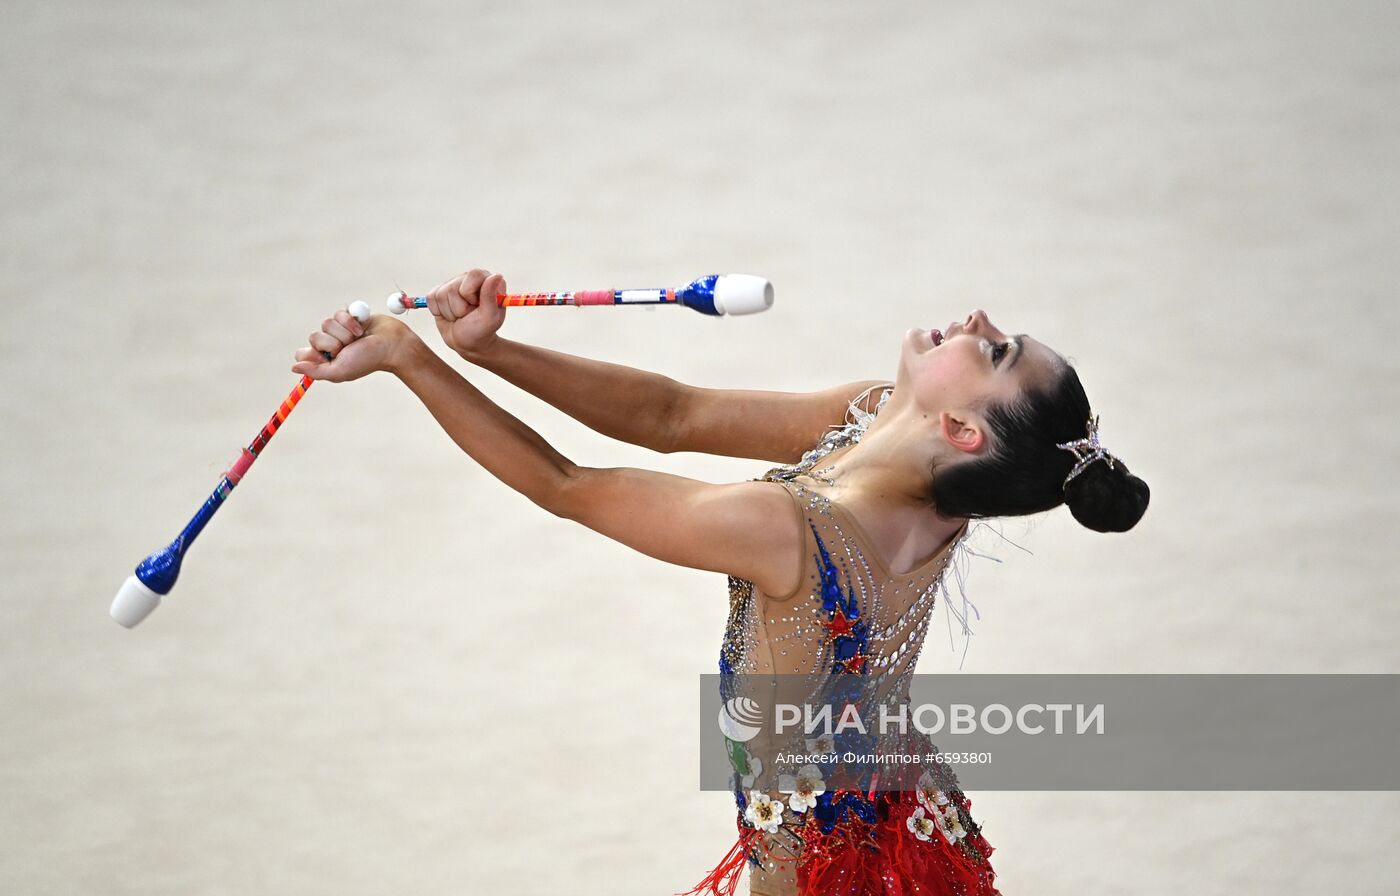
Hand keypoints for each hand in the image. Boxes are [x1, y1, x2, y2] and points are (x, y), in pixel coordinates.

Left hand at [291, 310, 418, 381]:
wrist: (391, 344)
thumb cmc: (368, 360)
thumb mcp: (339, 370)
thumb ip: (316, 371)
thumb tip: (293, 367)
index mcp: (325, 362)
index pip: (303, 354)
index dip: (312, 354)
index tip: (327, 357)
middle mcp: (330, 346)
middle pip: (314, 337)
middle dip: (334, 343)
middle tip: (349, 349)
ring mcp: (339, 331)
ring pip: (326, 323)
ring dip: (344, 331)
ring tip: (359, 338)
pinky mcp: (347, 318)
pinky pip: (338, 313)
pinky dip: (350, 320)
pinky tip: (361, 327)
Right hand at [426, 268, 506, 358]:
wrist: (467, 343)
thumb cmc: (482, 330)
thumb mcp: (489, 317)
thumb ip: (491, 297)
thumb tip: (496, 276)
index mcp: (486, 280)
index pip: (473, 275)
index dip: (470, 295)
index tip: (477, 306)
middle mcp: (469, 278)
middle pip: (452, 288)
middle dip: (459, 308)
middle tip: (468, 315)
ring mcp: (453, 284)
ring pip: (441, 295)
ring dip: (450, 312)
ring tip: (460, 316)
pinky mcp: (439, 292)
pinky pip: (431, 298)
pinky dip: (438, 312)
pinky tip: (450, 315)